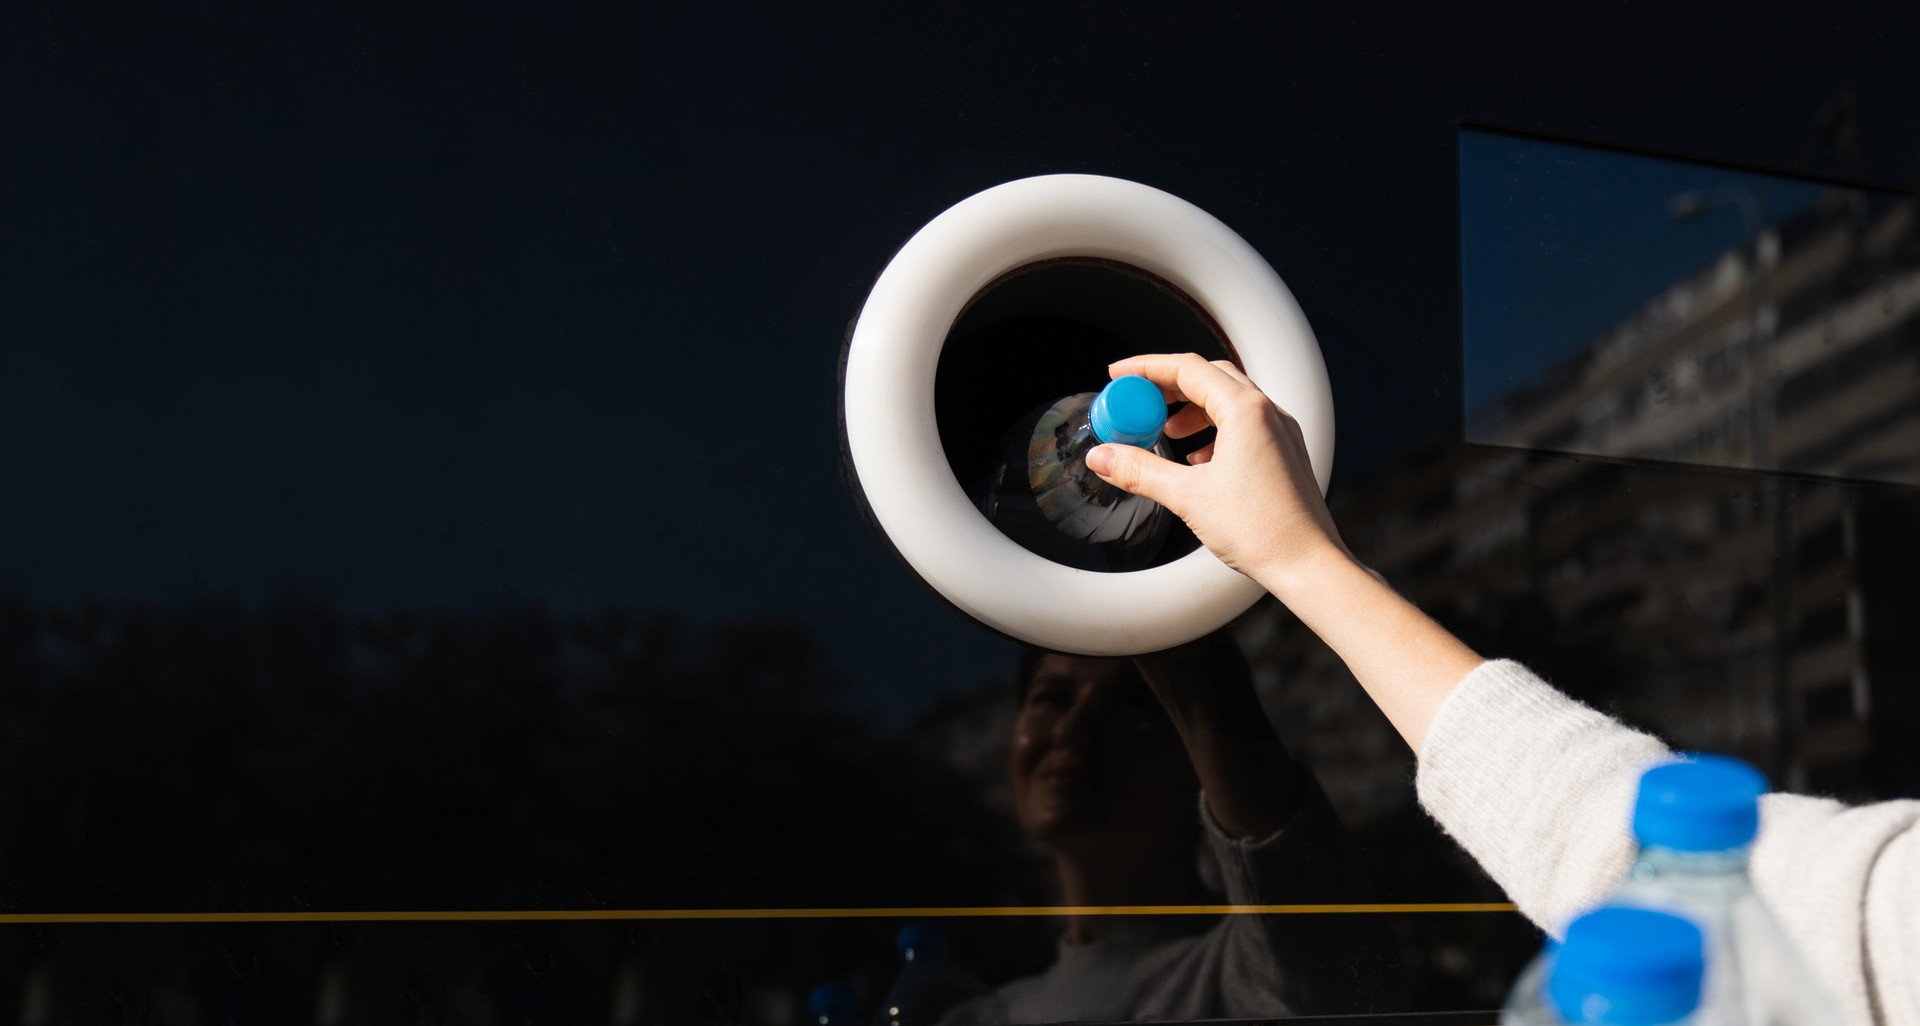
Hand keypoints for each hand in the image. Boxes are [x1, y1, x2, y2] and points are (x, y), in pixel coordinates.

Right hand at [1084, 353, 1352, 597]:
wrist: (1308, 565)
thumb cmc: (1261, 531)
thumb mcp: (1187, 497)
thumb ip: (1140, 471)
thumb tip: (1102, 456)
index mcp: (1247, 411)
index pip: (1187, 369)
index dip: (1146, 369)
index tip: (1117, 376)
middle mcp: (1268, 414)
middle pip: (1209, 378)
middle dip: (1167, 387)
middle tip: (1136, 402)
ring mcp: (1280, 433)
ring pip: (1228, 402)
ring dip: (1190, 410)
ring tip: (1165, 432)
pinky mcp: (1284, 455)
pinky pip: (1244, 427)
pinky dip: (1213, 432)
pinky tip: (1197, 460)